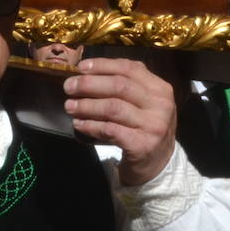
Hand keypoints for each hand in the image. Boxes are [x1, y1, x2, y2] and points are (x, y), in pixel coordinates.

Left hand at [63, 58, 176, 186]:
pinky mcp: (142, 145)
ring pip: (113, 108)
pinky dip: (91, 126)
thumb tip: (86, 72)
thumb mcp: (143, 103)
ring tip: (70, 106)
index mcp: (159, 88)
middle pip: (119, 86)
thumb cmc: (144, 128)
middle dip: (90, 84)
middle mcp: (161, 105)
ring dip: (87, 106)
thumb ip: (125, 85)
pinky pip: (110, 130)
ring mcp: (154, 125)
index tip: (80, 68)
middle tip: (69, 87)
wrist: (158, 165)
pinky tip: (79, 124)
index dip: (102, 65)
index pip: (129, 68)